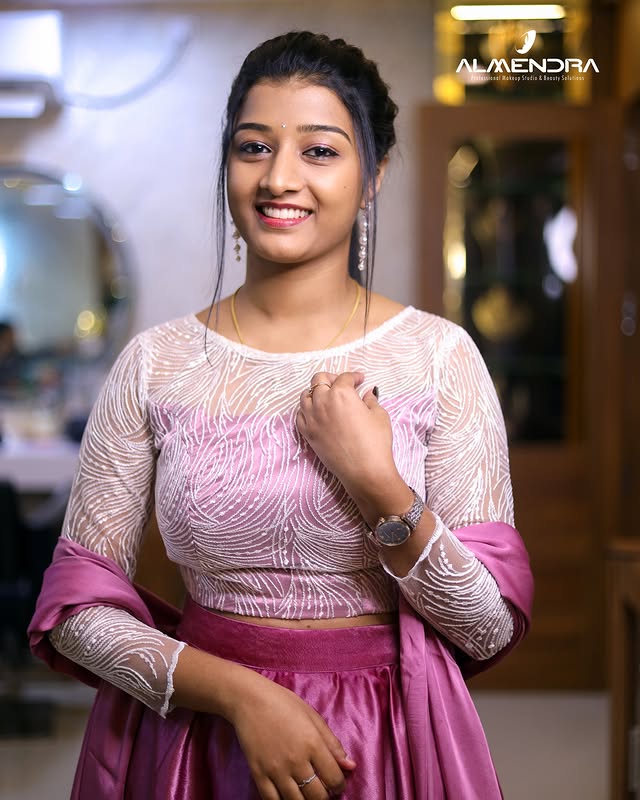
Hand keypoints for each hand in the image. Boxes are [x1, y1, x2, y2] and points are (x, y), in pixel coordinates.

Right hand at [230, 671, 355, 798]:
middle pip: (317, 796)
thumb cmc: (284, 704)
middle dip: (325, 796)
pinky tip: (288, 795)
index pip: (334, 778)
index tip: (337, 783)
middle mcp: (296, 760)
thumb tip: (350, 765)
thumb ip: (332, 743)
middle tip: (323, 789)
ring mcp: (275, 770)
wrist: (250, 700)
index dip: (340, 785)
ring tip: (307, 792)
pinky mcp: (258, 774)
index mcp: (312, 743)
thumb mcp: (313, 717)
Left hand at [295, 371, 397, 499]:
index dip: (354, 377)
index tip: (360, 380)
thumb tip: (368, 393)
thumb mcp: (379, 416)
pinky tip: (317, 413)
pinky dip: (307, 410)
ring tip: (327, 398)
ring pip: (305, 396)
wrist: (364, 471)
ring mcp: (312, 418)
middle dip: (331, 378)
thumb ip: (371, 400)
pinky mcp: (307, 433)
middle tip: (342, 384)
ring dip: (316, 393)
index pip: (344, 378)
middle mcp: (322, 402)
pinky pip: (300, 415)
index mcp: (341, 394)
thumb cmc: (376, 442)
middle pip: (319, 380)